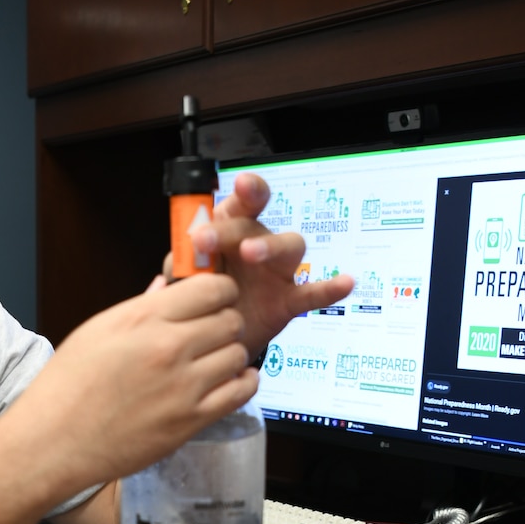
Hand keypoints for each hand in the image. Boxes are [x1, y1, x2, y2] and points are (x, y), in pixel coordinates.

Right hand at [14, 272, 254, 495]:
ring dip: (232, 356)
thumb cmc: (67, 385)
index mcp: (144, 318)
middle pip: (231, 320)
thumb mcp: (97, 330)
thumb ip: (141, 306)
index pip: (213, 288)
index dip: (220, 292)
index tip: (214, 300)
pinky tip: (231, 382)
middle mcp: (168, 347)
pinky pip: (240, 393)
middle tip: (213, 334)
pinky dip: (243, 384)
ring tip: (215, 362)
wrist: (55, 440)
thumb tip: (167, 286)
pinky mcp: (190, 420)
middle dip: (226, 324)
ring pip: (239, 355)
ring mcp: (183, 386)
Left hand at [164, 172, 355, 356]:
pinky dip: (329, 288)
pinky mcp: (288, 301)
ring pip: (289, 246)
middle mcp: (258, 243)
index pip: (243, 201)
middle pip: (255, 224)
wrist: (213, 338)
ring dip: (270, 246)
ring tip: (252, 253)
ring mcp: (277, 271)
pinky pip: (313, 293)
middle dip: (230, 229)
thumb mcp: (186, 277)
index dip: (247, 189)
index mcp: (232, 230)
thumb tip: (179, 259)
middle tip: (205, 240)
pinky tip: (345, 283)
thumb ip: (183, 265)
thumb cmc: (202, 296)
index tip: (240, 185)